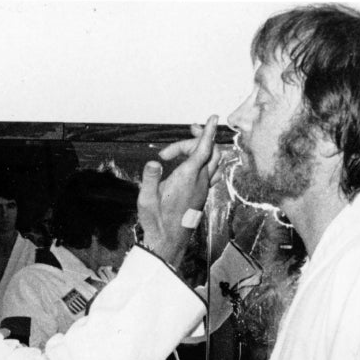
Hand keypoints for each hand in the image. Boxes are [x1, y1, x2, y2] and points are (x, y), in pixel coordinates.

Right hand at [137, 116, 219, 268]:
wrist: (168, 242)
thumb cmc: (156, 222)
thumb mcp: (146, 200)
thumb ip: (150, 179)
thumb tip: (154, 162)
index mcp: (187, 178)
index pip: (203, 148)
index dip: (207, 131)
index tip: (211, 117)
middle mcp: (199, 181)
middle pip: (208, 151)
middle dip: (197, 139)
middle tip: (180, 139)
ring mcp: (203, 188)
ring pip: (213, 161)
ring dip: (203, 149)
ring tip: (187, 147)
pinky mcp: (202, 195)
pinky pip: (211, 172)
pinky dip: (205, 161)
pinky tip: (195, 164)